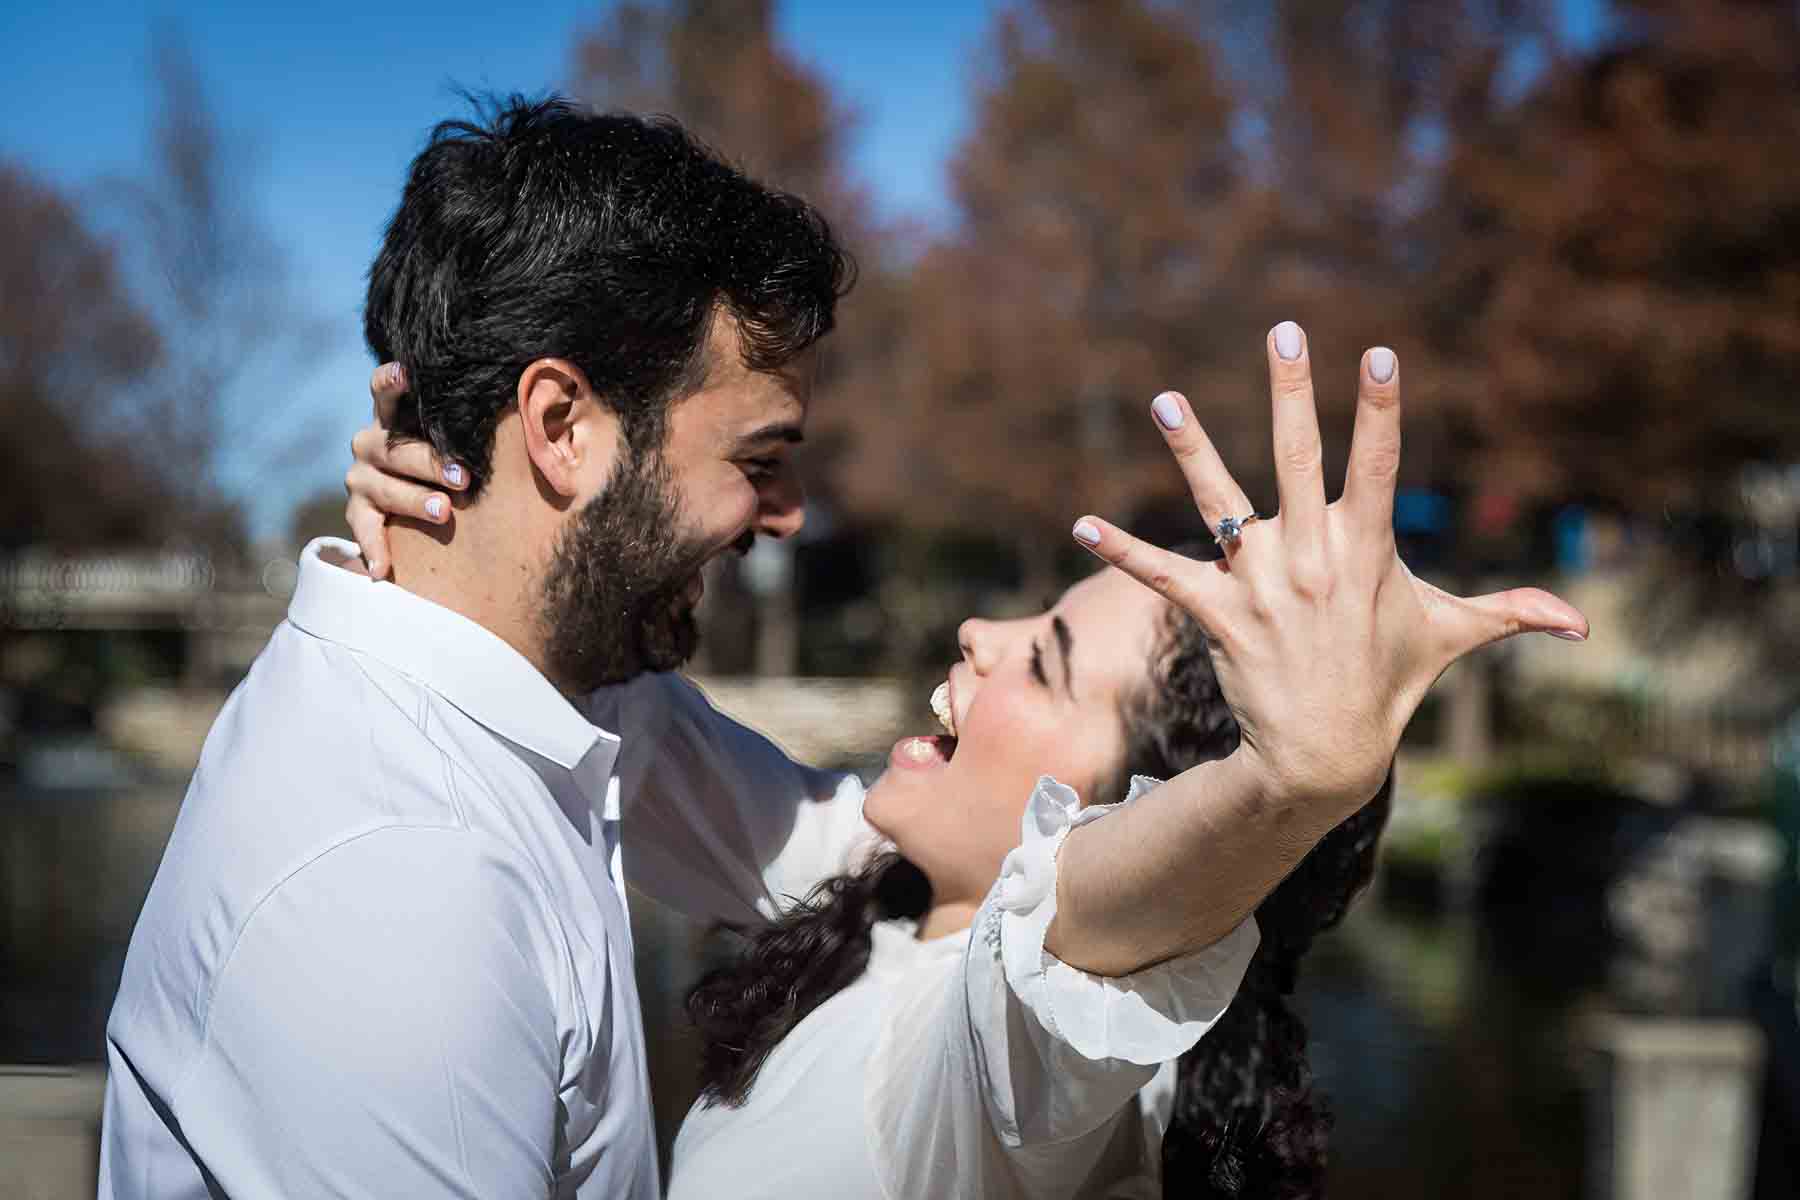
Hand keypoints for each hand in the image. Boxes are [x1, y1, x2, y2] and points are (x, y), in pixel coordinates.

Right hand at [343, 364, 467, 578]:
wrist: (430, 505)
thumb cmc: (457, 462)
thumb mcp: (464, 441)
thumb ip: (481, 424)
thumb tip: (544, 405)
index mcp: (395, 417)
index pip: (384, 389)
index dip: (392, 380)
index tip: (407, 374)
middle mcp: (371, 443)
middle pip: (392, 446)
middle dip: (429, 461)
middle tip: (464, 478)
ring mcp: (361, 477)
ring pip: (381, 485)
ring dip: (414, 500)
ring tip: (445, 513)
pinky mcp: (359, 510)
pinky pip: (361, 527)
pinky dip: (373, 546)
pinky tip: (384, 567)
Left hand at [1072, 322, 1586, 817]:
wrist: (1323, 756)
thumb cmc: (1388, 685)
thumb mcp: (1448, 639)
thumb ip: (1508, 613)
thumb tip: (1584, 623)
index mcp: (1367, 552)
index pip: (1378, 467)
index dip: (1379, 411)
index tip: (1377, 354)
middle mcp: (1312, 559)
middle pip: (1299, 461)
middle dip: (1293, 394)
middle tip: (1283, 332)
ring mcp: (1260, 586)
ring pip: (1220, 503)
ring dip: (1191, 450)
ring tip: (1164, 400)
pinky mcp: (1216, 615)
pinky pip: (1164, 576)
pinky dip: (1121, 551)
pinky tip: (1080, 525)